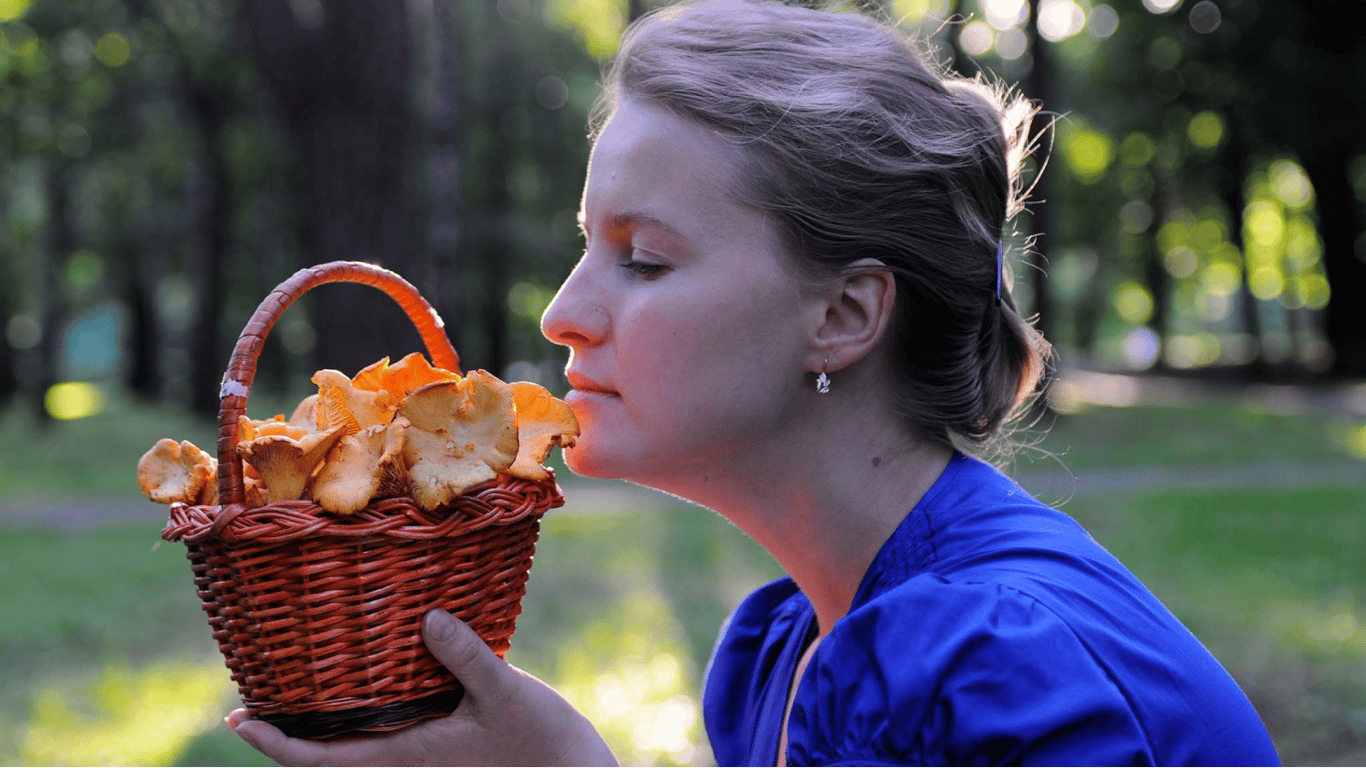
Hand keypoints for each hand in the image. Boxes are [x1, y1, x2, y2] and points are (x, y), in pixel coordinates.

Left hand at [227, 610, 617, 765]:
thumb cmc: (542, 746)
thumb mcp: (504, 696)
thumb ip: (464, 657)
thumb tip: (426, 618)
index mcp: (407, 753)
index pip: (322, 759)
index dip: (277, 743)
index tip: (239, 720)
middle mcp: (408, 757)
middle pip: (332, 749)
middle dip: (292, 724)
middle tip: (262, 683)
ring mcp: (427, 752)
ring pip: (361, 737)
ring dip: (329, 714)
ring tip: (306, 674)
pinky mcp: (448, 741)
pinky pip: (394, 724)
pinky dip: (371, 702)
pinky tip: (379, 670)